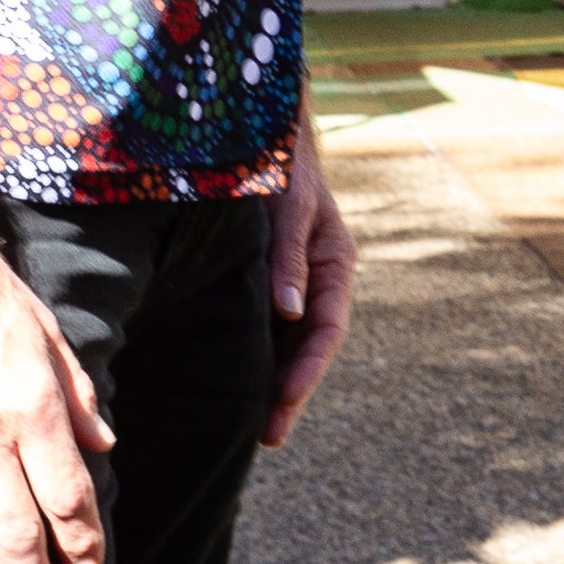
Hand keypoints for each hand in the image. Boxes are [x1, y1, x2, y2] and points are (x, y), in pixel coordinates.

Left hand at [262, 115, 358, 447]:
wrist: (257, 127)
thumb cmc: (281, 161)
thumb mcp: (291, 206)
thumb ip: (291, 257)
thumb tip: (290, 313)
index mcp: (334, 263)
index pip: (327, 330)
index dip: (307, 371)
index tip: (282, 405)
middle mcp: (315, 277)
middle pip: (307, 346)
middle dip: (289, 393)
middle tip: (268, 437)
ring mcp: (290, 279)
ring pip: (285, 340)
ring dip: (270, 380)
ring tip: (249, 426)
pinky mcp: (262, 276)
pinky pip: (261, 323)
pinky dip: (252, 353)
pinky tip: (229, 380)